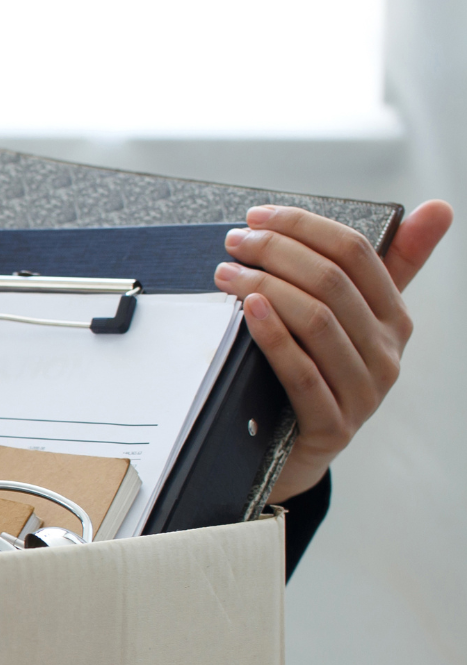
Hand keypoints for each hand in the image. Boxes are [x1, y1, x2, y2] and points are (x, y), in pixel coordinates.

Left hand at [214, 200, 451, 501]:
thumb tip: (438, 208)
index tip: (258, 216)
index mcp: (394, 319)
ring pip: (317, 321)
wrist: (292, 457)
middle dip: (277, 253)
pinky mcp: (332, 426)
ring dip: (266, 287)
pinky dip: (273, 336)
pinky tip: (249, 310)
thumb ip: (386, 267)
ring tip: (226, 273)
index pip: (357, 253)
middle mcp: (387, 354)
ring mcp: (363, 393)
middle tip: (233, 243)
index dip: (305, 227)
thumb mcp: (349, 322)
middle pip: (332, 282)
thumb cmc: (316, 376)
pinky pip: (302, 373)